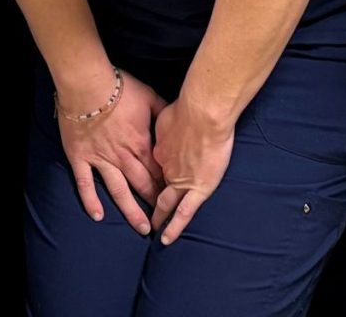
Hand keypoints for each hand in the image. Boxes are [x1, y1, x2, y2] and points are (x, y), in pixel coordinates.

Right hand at [56, 66, 165, 236]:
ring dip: (132, 211)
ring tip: (142, 228)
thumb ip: (163, 110)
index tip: (175, 199)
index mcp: (141, 143)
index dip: (168, 186)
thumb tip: (176, 119)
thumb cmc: (119, 87)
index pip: (159, 171)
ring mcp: (101, 159)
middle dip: (155, 203)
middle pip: (143, 185)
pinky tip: (98, 216)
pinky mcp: (80, 158)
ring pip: (119, 191)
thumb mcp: (149, 96)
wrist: (87, 83)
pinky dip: (91, 200)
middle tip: (164, 221)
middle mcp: (123, 157)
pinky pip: (85, 183)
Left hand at [148, 93, 236, 244]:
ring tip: (150, 228)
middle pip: (153, 185)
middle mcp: (165, 167)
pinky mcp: (197, 188)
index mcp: (159, 148)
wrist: (204, 113)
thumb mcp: (167, 111)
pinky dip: (174, 226)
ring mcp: (180, 179)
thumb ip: (167, 121)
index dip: (149, 173)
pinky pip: (183, 213)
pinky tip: (166, 238)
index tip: (145, 178)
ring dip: (158, 216)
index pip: (154, 165)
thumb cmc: (189, 107)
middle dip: (147, 198)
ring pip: (165, 202)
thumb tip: (169, 121)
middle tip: (141, 211)